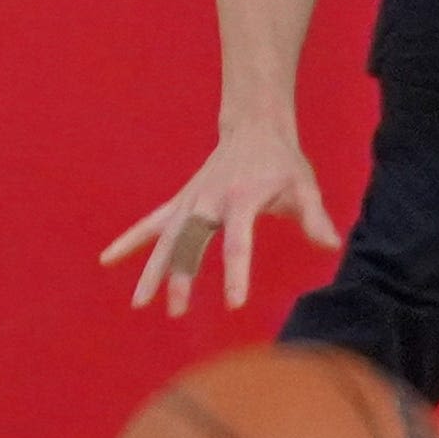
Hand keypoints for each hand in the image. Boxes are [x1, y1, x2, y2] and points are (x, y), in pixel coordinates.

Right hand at [99, 125, 336, 314]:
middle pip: (192, 241)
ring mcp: (191, 200)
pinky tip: (107, 259)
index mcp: (242, 198)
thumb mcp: (304, 186)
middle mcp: (210, 200)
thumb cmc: (282, 162)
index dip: (236, 273)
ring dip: (153, 268)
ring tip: (139, 302)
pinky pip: (152, 223)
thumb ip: (314, 217)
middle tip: (177, 310)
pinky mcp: (181, 201)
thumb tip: (331, 246)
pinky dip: (130, 240)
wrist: (254, 128)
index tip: (233, 304)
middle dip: (183, 275)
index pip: (238, 242)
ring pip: (167, 237)